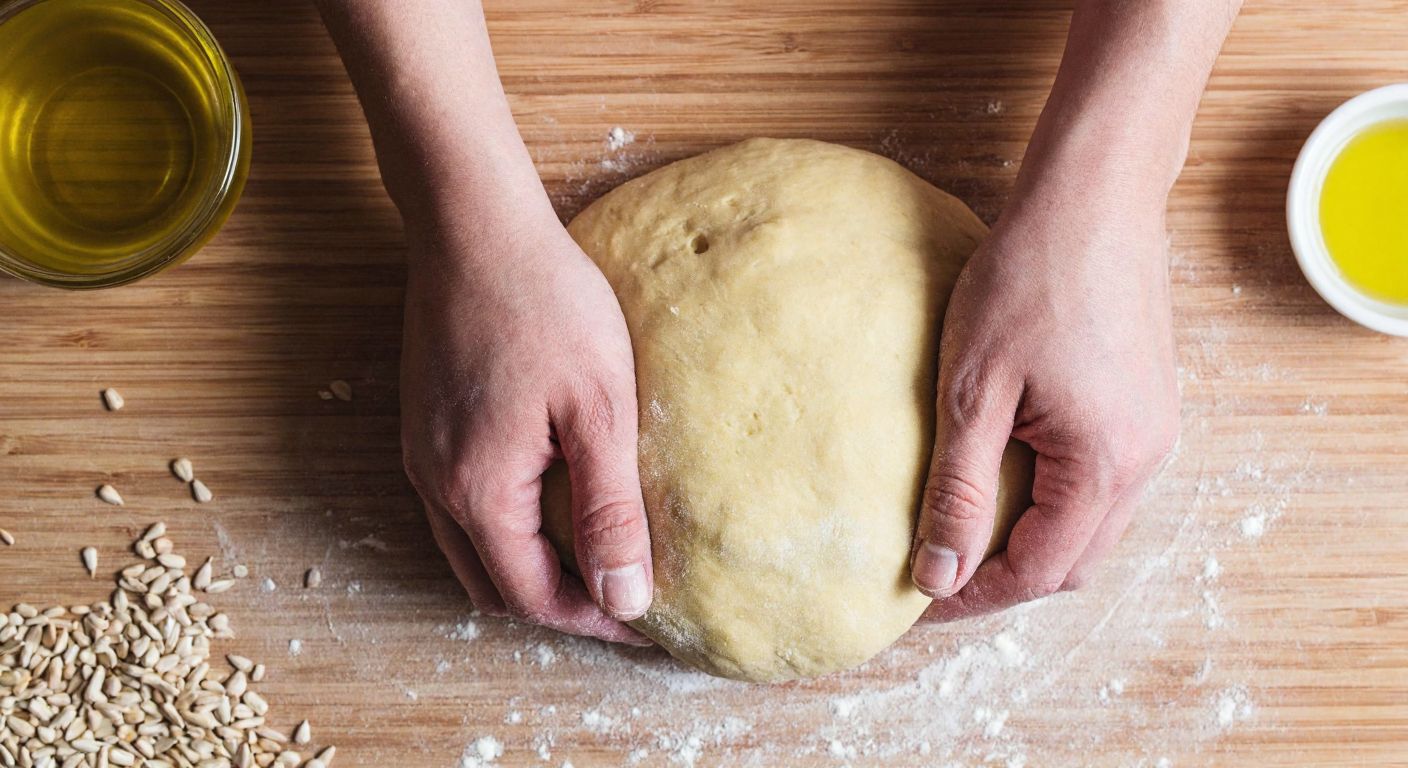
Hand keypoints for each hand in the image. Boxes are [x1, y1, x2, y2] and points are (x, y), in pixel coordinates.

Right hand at [401, 211, 653, 643]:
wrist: (473, 225)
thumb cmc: (544, 304)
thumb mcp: (598, 409)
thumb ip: (610, 510)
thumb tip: (625, 598)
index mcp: (480, 492)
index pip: (534, 597)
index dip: (594, 620)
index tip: (649, 622)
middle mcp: (436, 485)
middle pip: (494, 585)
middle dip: (559, 603)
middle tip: (623, 598)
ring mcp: (423, 453)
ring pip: (472, 549)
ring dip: (530, 567)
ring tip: (594, 557)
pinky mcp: (426, 423)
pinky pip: (461, 506)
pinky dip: (507, 528)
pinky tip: (552, 499)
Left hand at [910, 183, 1179, 620]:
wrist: (1094, 197)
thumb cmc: (1028, 279)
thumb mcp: (973, 390)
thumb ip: (958, 490)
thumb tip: (938, 574)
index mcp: (1105, 463)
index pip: (1039, 571)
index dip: (976, 595)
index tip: (919, 595)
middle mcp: (1147, 459)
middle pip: (1074, 562)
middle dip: (1006, 577)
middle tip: (938, 568)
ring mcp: (1157, 432)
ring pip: (1093, 527)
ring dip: (1032, 541)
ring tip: (965, 529)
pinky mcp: (1150, 406)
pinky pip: (1106, 485)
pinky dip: (1056, 502)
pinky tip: (1010, 478)